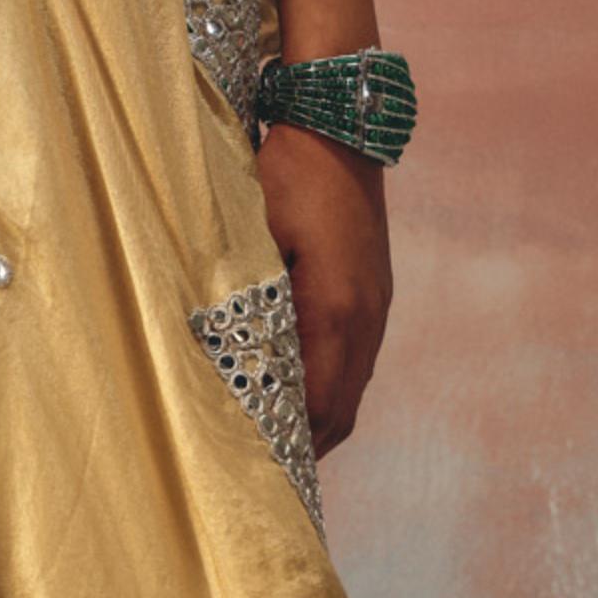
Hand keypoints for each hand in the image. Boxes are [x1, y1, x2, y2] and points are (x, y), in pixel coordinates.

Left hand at [252, 120, 392, 456]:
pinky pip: (356, 359)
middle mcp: (366, 317)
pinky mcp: (375, 291)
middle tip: (261, 473)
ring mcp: (376, 305)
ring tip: (276, 443)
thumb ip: (241, 291)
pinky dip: (331, 386)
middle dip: (304, 446)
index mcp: (335, 309)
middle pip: (339, 411)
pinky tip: (299, 388)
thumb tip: (221, 349)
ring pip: (352, 388)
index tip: (251, 468)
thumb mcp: (252, 228)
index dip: (284, 442)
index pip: (314, 405)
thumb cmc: (286, 170)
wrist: (338, 124)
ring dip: (318, 418)